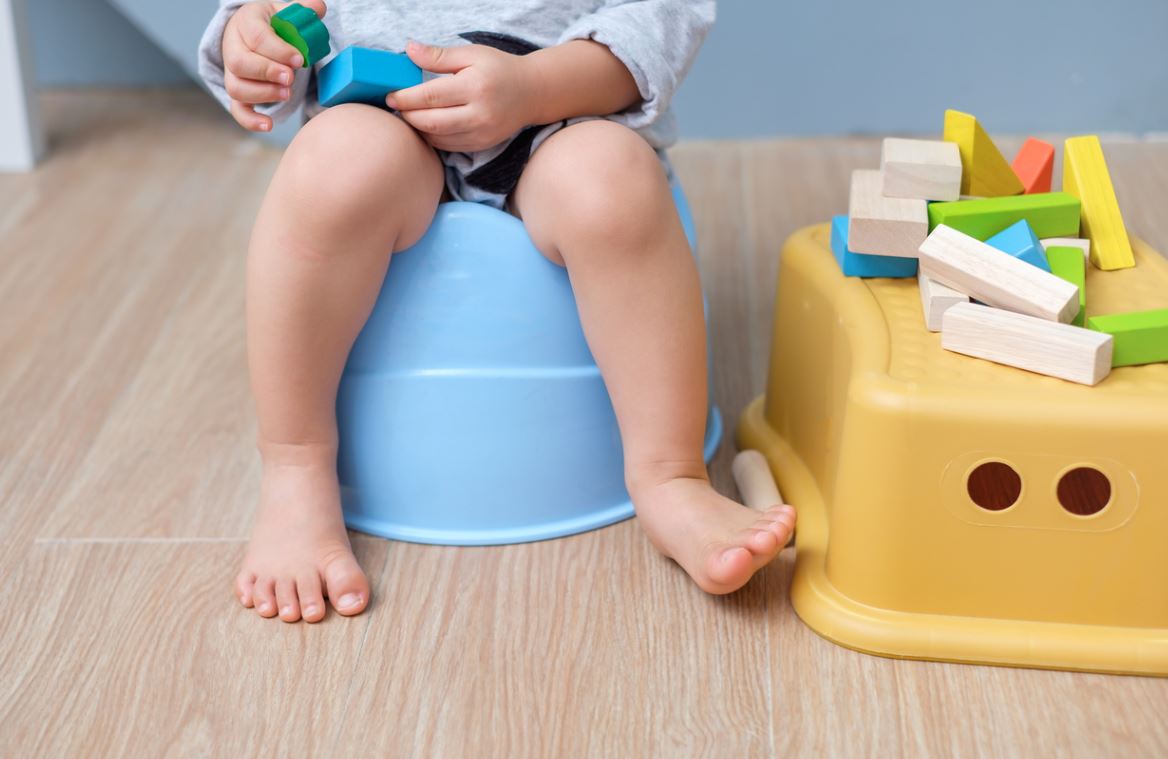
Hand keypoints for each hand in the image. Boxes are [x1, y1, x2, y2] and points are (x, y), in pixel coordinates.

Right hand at [222, 1, 327, 130]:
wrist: (255, 33)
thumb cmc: (274, 24)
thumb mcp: (285, 11)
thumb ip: (302, 10)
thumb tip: (318, 9)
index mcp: (246, 22)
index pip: (256, 37)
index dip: (277, 50)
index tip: (299, 60)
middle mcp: (233, 47)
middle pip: (239, 63)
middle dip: (267, 72)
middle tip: (290, 78)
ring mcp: (232, 71)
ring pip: (236, 87)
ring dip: (263, 94)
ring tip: (287, 94)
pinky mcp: (238, 91)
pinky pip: (237, 109)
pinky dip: (250, 120)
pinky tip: (269, 125)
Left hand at [386, 41, 537, 152]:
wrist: (531, 93)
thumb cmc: (500, 69)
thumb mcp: (472, 55)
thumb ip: (439, 56)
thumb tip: (409, 50)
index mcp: (475, 87)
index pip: (431, 96)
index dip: (406, 98)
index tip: (390, 95)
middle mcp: (479, 114)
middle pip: (431, 122)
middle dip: (408, 116)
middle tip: (396, 107)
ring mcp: (481, 133)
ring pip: (438, 138)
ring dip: (418, 129)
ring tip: (408, 115)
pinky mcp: (482, 145)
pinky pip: (448, 146)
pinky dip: (432, 137)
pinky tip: (426, 126)